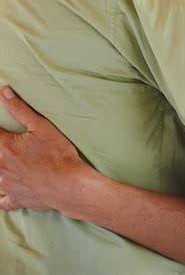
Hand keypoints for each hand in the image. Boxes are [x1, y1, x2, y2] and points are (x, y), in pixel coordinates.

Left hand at [0, 87, 87, 211]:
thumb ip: (19, 109)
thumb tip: (4, 92)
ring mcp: (6, 186)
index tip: (3, 131)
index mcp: (4, 147)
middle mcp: (0, 167)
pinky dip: (1, 195)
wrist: (69, 184)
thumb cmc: (57, 154)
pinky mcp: (15, 200)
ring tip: (7, 162)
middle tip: (14, 146)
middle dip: (1, 147)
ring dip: (1, 168)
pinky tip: (6, 189)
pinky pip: (1, 200)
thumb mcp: (41, 126)